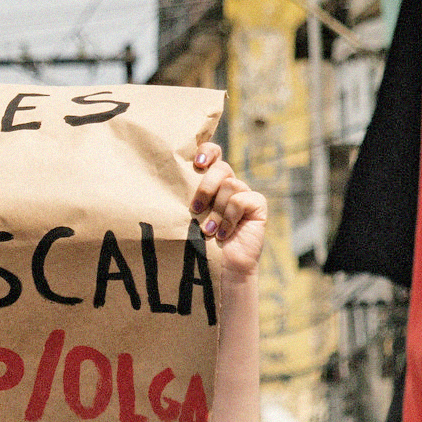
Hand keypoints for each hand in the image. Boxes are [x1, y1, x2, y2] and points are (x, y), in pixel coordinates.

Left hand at [190, 142, 266, 279]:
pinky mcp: (257, 205)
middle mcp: (228, 184)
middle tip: (194, 209)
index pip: (212, 153)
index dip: (207, 151)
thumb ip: (182, 198)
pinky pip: (241, 200)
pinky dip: (228, 218)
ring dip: (215, 211)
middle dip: (205, 187)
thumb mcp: (186, 217)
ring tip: (207, 231)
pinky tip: (222, 235)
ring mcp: (244, 194)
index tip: (197, 163)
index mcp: (210, 183)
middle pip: (220, 168)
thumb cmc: (197, 244)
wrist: (220, 269)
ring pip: (230, 185)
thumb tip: (164, 182)